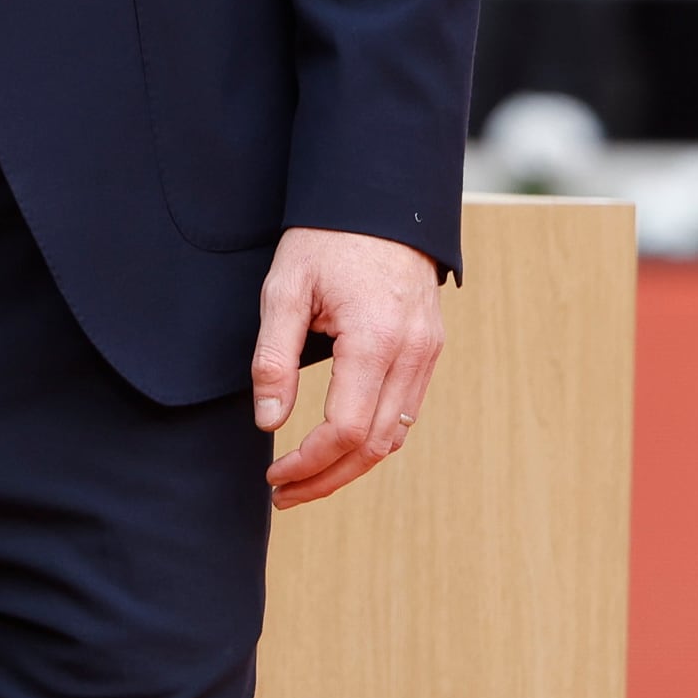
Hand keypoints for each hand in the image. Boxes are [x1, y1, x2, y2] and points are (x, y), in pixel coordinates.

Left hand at [252, 228, 442, 508]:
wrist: (379, 203)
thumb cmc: (324, 241)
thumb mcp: (283, 290)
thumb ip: (274, 358)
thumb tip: (268, 421)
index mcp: (376, 340)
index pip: (347, 428)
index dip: (309, 462)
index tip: (274, 475)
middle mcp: (413, 354)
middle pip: (376, 445)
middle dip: (328, 478)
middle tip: (283, 494)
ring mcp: (428, 354)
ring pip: (396, 435)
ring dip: (352, 465)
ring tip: (304, 478)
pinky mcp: (429, 351)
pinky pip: (406, 412)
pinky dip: (373, 438)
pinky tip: (337, 445)